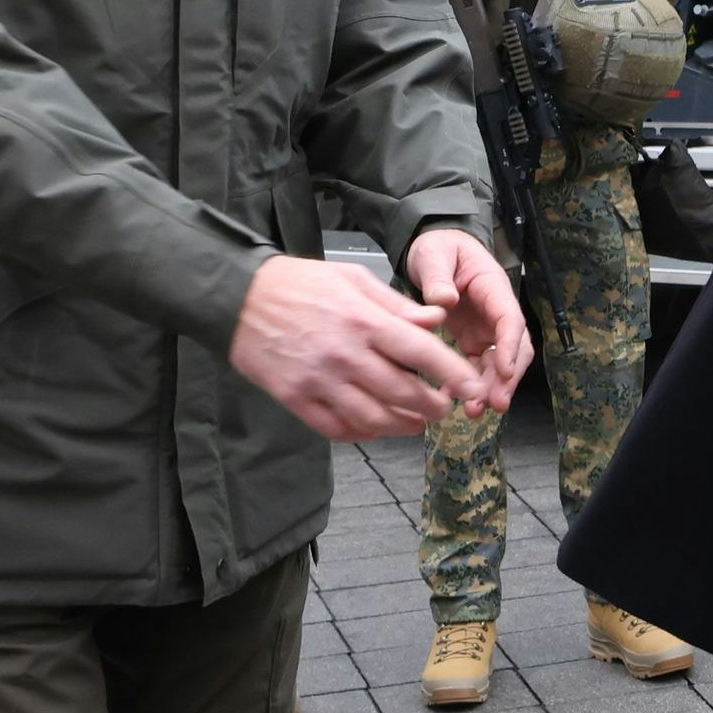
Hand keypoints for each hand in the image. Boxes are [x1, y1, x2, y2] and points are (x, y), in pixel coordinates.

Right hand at [231, 255, 481, 440]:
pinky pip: (337, 428)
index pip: (420, 352)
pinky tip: (375, 426)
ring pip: (373, 418)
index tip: (473, 387)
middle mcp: (345, 355)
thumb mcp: (353, 278)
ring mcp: (319, 380)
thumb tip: (436, 319)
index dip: (453, 374)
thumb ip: (397, 305)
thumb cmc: (300, 283)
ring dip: (402, 425)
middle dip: (433, 406)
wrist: (238, 297)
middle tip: (445, 407)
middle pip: (403, 393)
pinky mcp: (296, 398)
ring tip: (416, 421)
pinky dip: (362, 433)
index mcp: (363, 321)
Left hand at [408, 227, 534, 415]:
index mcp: (493, 288)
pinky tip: (455, 400)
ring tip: (475, 410)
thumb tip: (444, 301)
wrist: (435, 251)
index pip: (510, 320)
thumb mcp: (435, 255)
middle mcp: (495, 312)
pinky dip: (469, 385)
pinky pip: (476, 367)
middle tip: (494, 403)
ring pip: (497, 364)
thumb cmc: (440, 248)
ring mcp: (485, 329)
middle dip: (507, 379)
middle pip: (514, 349)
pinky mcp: (472, 341)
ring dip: (491, 388)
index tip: (505, 370)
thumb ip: (438, 277)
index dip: (511, 347)